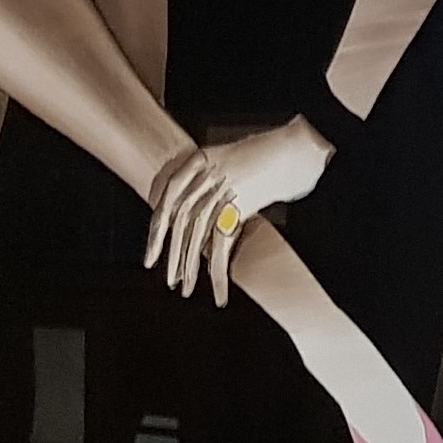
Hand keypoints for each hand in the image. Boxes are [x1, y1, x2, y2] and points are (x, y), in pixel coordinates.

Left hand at [144, 117, 333, 303]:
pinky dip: (218, 271)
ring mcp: (221, 191)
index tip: (150, 258)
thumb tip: (190, 213)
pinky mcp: (238, 207)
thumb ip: (205, 181)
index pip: (166, 204)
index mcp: (197, 163)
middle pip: (179, 224)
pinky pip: (222, 245)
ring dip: (191, 268)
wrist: (292, 151)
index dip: (156, 234)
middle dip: (173, 256)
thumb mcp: (226, 161)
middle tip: (168, 281)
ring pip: (197, 237)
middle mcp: (204, 176)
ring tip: (187, 290)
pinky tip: (217, 290)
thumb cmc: (263, 157)